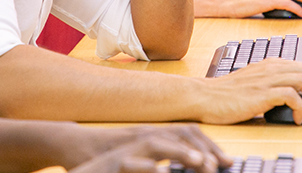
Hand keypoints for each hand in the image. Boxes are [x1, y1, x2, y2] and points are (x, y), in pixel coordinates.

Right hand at [67, 125, 230, 172]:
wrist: (73, 147)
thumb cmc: (109, 156)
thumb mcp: (140, 155)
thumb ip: (163, 157)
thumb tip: (192, 163)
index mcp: (154, 136)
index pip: (187, 134)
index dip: (209, 146)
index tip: (227, 162)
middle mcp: (145, 136)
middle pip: (179, 134)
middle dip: (203, 148)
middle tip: (222, 164)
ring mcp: (130, 147)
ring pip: (159, 144)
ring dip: (182, 152)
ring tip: (201, 163)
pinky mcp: (114, 160)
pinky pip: (132, 163)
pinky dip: (148, 168)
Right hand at [197, 59, 301, 124]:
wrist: (204, 96)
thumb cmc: (228, 95)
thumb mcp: (257, 85)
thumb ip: (277, 87)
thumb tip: (301, 102)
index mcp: (275, 63)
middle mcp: (275, 67)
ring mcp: (269, 78)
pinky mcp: (262, 92)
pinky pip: (292, 96)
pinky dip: (301, 108)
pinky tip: (298, 119)